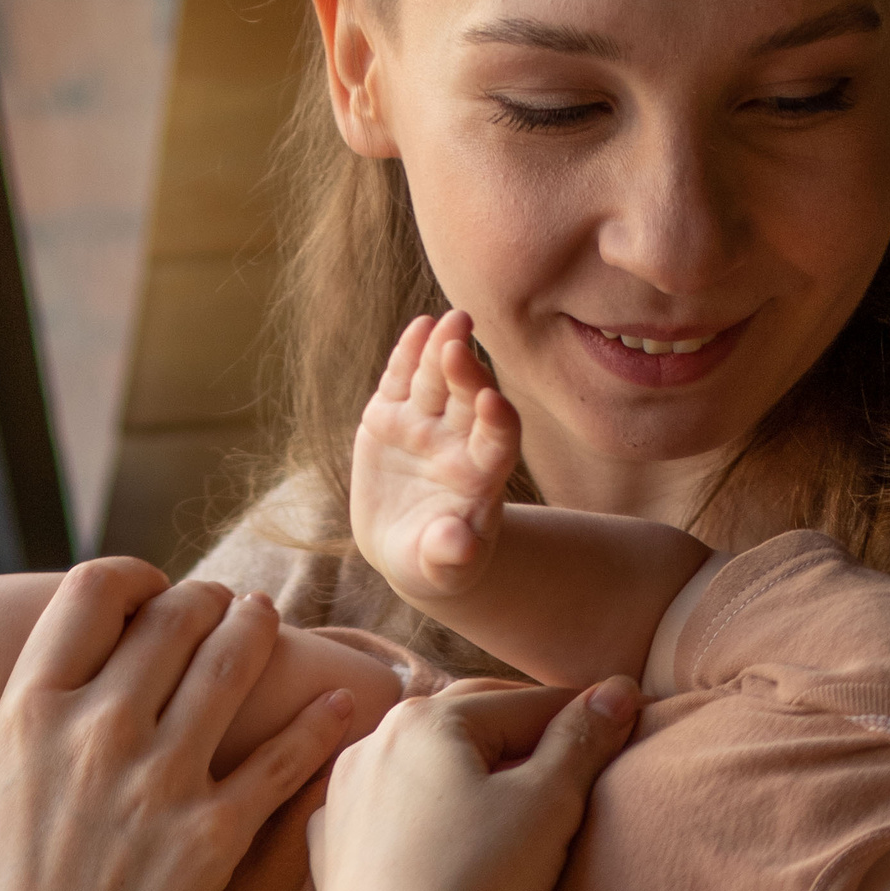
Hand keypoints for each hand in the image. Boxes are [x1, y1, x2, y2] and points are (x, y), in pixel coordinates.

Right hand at [0, 560, 353, 890]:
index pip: (90, 592)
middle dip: (203, 600)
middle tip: (219, 606)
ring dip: (256, 630)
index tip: (150, 589)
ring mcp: (159, 781)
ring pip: (231, 664)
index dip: (131, 577)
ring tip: (265, 621)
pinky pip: (283, 759)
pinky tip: (341, 703)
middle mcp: (94, 733)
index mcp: (23, 716)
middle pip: (172, 617)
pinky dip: (320, 723)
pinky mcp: (213, 834)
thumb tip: (24, 725)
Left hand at [315, 675, 638, 890]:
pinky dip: (418, 809)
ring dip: (464, 766)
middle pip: (466, 725)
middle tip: (571, 742)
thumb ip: (582, 741)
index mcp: (425, 720)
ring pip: (419, 766)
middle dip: (520, 729)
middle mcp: (372, 745)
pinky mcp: (328, 852)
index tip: (621, 716)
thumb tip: (618, 691)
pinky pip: (384, 813)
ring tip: (507, 784)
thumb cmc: (477, 879)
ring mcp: (341, 799)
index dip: (580, 713)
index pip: (524, 704)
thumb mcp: (547, 802)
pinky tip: (438, 826)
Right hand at [349, 310, 521, 604]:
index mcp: (481, 476)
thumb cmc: (436, 563)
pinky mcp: (392, 417)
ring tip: (445, 321)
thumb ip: (450, 556)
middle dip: (466, 370)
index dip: (497, 421)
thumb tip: (458, 546)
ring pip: (437, 381)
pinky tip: (418, 327)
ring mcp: (425, 425)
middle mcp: (459, 441)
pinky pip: (402, 381)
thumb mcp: (441, 569)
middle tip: (460, 339)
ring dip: (442, 349)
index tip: (492, 402)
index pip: (498, 441)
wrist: (408, 547)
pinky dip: (408, 355)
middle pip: (468, 399)